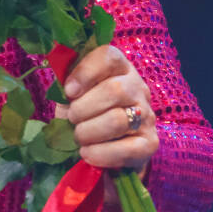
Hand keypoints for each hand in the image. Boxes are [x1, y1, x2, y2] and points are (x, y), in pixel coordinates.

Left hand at [60, 44, 158, 171]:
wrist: (104, 148)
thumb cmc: (84, 115)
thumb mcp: (73, 96)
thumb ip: (68, 88)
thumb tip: (63, 89)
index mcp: (118, 69)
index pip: (109, 57)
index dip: (86, 72)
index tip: (69, 91)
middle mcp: (137, 88)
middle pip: (114, 90)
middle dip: (83, 109)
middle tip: (72, 120)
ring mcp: (147, 115)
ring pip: (118, 120)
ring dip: (89, 132)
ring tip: (79, 138)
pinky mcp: (150, 143)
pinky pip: (129, 149)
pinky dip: (102, 154)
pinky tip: (88, 154)